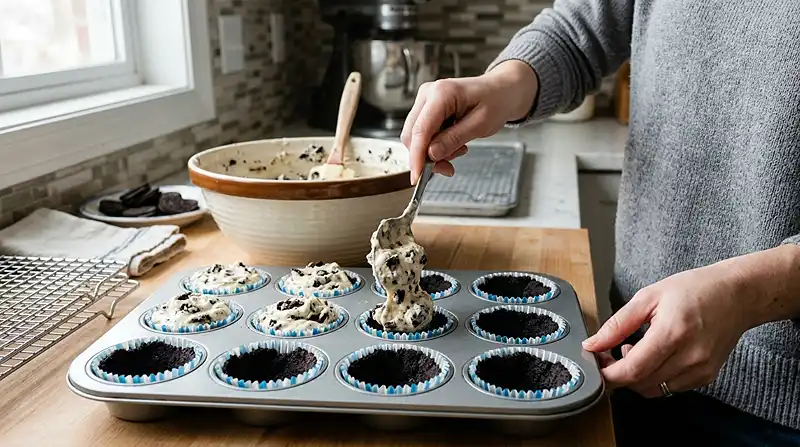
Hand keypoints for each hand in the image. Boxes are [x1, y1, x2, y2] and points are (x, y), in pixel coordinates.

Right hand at [400, 60, 537, 183]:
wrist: (501, 90)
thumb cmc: (496, 101)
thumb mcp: (481, 124)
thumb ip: (454, 139)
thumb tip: (431, 154)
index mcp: (441, 93)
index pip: (421, 129)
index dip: (417, 156)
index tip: (417, 177)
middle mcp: (428, 94)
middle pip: (413, 134)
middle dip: (427, 157)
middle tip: (448, 168)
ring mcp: (425, 101)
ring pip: (416, 137)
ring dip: (433, 152)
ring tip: (459, 150)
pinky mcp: (427, 109)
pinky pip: (423, 134)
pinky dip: (435, 146)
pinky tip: (453, 145)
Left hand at [582, 261, 752, 397]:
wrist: (736, 295)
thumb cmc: (694, 289)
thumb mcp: (648, 297)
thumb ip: (617, 324)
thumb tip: (592, 344)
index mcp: (672, 333)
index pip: (633, 370)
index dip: (608, 373)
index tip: (596, 362)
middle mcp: (690, 356)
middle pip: (641, 383)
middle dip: (618, 374)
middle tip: (609, 353)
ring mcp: (701, 370)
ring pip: (654, 390)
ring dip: (636, 377)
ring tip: (634, 350)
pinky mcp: (706, 376)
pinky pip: (670, 388)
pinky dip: (654, 378)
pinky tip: (654, 356)